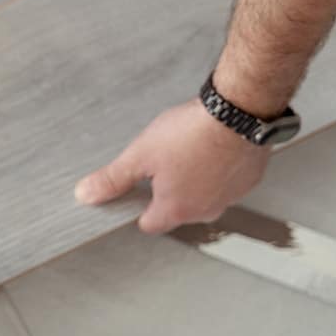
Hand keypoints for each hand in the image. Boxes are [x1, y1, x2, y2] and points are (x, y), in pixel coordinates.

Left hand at [74, 99, 269, 233]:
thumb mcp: (140, 155)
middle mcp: (206, 210)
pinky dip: (218, 170)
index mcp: (177, 209)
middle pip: (177, 210)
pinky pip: (226, 182)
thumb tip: (87, 194)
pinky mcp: (248, 180)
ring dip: (195, 180)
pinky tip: (211, 149)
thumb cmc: (193, 133)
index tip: (136, 191)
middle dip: (167, 190)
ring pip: (204, 196)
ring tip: (188, 151)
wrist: (238, 111)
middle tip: (164, 162)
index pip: (149, 224)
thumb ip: (113, 179)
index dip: (138, 207)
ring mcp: (231, 196)